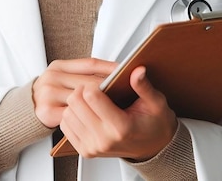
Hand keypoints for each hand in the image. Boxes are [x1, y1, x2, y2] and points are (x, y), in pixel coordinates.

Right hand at [32, 58, 117, 128]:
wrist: (23, 111)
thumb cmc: (49, 94)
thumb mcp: (62, 77)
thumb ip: (81, 74)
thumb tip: (111, 72)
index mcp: (59, 66)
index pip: (90, 64)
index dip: (109, 68)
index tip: (125, 72)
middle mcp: (53, 77)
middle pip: (88, 82)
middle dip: (108, 88)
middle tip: (125, 92)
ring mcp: (49, 94)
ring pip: (83, 99)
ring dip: (100, 104)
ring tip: (115, 106)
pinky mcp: (47, 112)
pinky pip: (73, 115)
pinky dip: (86, 116)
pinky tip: (97, 119)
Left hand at [59, 65, 177, 160]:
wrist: (152, 147)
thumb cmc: (154, 124)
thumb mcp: (156, 102)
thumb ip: (144, 86)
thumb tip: (137, 71)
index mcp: (121, 127)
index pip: (91, 96)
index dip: (93, 82)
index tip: (100, 82)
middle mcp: (104, 140)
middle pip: (75, 102)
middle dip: (82, 89)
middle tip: (93, 88)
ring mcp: (93, 147)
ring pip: (67, 113)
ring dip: (76, 102)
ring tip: (90, 100)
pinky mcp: (85, 151)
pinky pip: (66, 126)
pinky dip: (72, 115)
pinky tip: (86, 112)